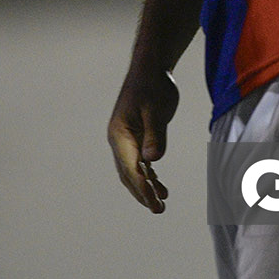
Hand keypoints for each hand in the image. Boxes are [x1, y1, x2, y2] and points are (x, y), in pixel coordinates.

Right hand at [108, 67, 179, 213]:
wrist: (150, 69)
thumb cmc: (152, 85)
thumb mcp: (156, 109)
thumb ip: (155, 134)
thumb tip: (153, 161)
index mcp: (120, 134)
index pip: (131, 167)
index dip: (142, 186)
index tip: (153, 202)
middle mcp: (119, 139)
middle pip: (128, 174)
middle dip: (141, 193)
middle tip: (157, 210)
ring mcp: (127, 139)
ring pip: (133, 171)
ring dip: (144, 188)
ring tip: (159, 205)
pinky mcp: (137, 137)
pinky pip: (139, 162)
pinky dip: (148, 176)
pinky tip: (159, 186)